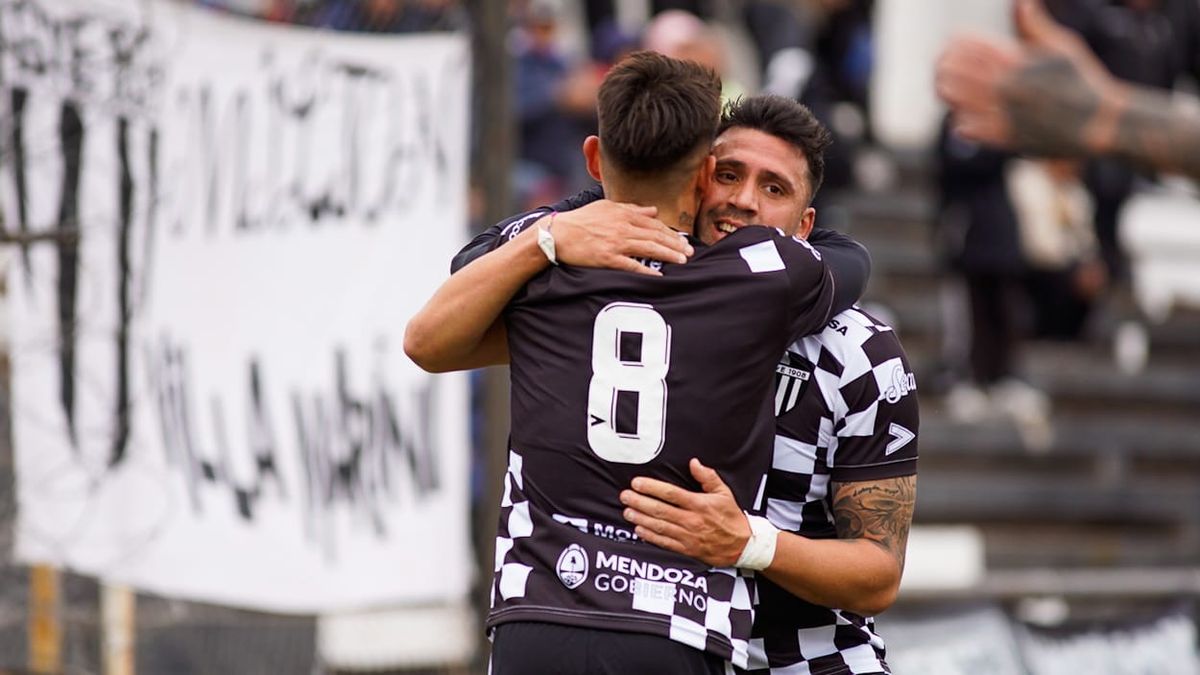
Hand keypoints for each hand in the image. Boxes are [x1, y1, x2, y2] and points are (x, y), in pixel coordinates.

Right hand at [553, 200, 692, 275]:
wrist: (557, 234)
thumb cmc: (580, 220)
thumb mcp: (606, 207)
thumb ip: (631, 208)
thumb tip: (653, 210)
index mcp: (623, 214)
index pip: (654, 223)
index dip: (671, 232)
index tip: (683, 240)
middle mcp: (622, 227)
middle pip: (656, 236)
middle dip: (676, 244)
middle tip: (690, 253)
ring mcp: (615, 243)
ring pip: (649, 248)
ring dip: (668, 255)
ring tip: (682, 261)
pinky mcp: (607, 258)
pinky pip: (631, 265)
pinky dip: (646, 270)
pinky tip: (658, 275)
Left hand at [619, 458, 749, 566]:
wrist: (742, 545)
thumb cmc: (731, 517)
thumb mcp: (724, 493)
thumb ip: (707, 477)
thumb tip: (694, 463)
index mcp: (699, 504)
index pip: (671, 494)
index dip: (651, 488)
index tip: (637, 483)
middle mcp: (691, 520)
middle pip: (660, 510)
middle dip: (639, 502)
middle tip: (625, 496)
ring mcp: (688, 536)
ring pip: (659, 526)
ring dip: (641, 519)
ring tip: (627, 512)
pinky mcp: (686, 549)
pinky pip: (665, 542)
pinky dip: (650, 537)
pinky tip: (639, 530)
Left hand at [935, 0, 1120, 156]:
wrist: (1099, 124)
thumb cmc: (1082, 81)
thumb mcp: (1062, 46)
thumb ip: (1033, 25)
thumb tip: (1020, 1)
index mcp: (1017, 60)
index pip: (969, 47)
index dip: (955, 45)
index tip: (952, 45)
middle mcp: (1007, 86)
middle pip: (955, 72)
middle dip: (944, 67)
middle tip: (942, 67)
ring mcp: (1003, 112)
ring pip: (955, 100)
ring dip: (947, 92)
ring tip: (946, 89)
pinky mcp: (1004, 138)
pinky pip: (966, 127)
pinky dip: (960, 119)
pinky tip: (961, 114)